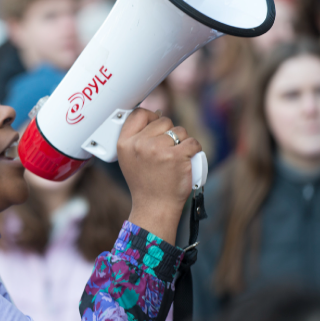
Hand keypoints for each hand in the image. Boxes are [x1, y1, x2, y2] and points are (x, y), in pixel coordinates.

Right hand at [117, 108, 201, 243]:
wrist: (155, 207)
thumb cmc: (145, 183)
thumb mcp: (129, 158)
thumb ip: (137, 137)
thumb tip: (157, 114)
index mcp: (125, 143)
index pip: (139, 113)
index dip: (151, 117)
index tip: (156, 126)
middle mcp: (139, 144)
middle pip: (163, 120)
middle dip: (169, 132)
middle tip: (166, 151)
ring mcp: (158, 149)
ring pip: (179, 130)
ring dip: (182, 141)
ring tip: (175, 157)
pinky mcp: (177, 157)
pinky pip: (192, 142)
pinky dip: (194, 149)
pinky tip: (188, 158)